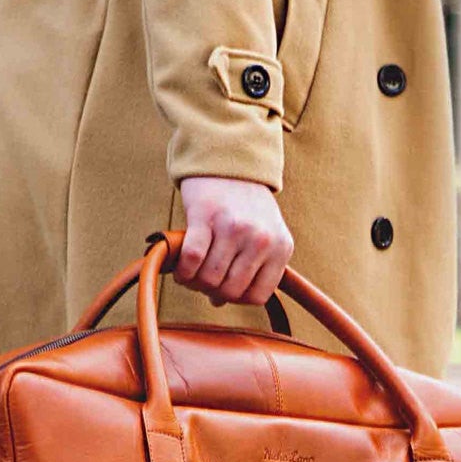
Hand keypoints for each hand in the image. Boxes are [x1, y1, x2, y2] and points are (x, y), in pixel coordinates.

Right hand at [176, 177, 293, 306]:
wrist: (228, 159)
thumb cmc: (245, 204)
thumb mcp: (265, 235)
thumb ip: (251, 270)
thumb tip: (219, 302)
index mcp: (280, 246)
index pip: (257, 296)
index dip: (236, 298)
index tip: (224, 288)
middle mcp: (260, 239)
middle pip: (231, 291)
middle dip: (212, 292)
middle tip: (203, 281)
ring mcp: (234, 228)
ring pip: (209, 279)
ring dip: (194, 283)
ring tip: (191, 274)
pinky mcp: (206, 217)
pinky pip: (192, 260)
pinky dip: (182, 272)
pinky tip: (180, 269)